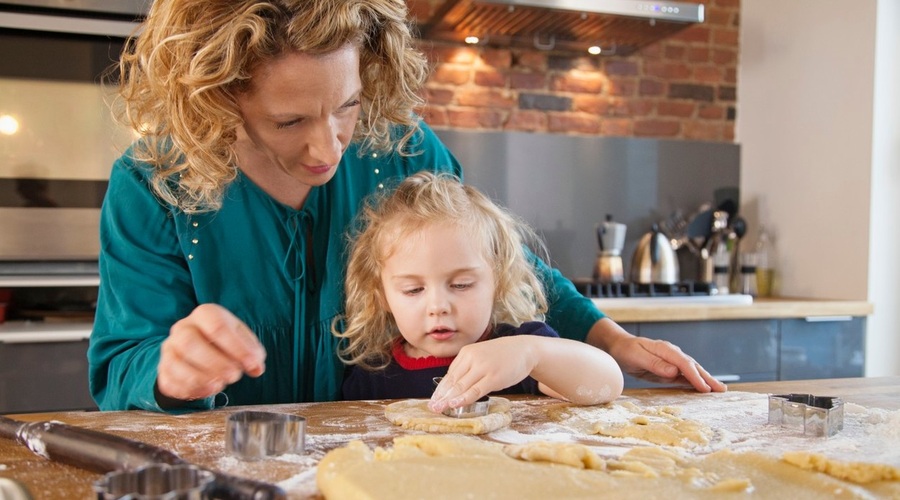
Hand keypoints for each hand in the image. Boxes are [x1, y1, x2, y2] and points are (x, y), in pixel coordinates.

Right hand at [157, 303, 265, 402]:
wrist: (198, 351)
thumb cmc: (224, 343)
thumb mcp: (242, 341)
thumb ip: (252, 353)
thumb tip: (256, 367)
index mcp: (204, 314)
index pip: (217, 325)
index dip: (237, 347)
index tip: (253, 364)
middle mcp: (182, 328)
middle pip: (189, 342)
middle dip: (215, 363)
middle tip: (235, 375)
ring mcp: (170, 349)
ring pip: (176, 363)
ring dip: (202, 377)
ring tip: (222, 383)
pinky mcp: (164, 371)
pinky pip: (170, 382)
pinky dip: (192, 389)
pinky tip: (209, 389)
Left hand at [428, 337, 535, 412]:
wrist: (524, 349)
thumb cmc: (502, 356)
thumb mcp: (481, 356)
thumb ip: (468, 368)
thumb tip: (454, 386)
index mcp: (466, 353)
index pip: (450, 374)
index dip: (441, 389)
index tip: (433, 399)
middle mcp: (472, 358)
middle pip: (453, 380)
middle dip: (441, 395)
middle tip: (432, 407)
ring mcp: (483, 367)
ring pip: (462, 386)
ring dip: (449, 399)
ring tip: (439, 408)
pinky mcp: (493, 377)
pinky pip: (475, 390)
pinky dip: (464, 398)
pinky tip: (455, 404)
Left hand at [588, 318, 726, 392]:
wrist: (619, 347)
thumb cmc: (626, 351)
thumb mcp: (637, 357)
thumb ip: (655, 364)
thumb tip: (674, 371)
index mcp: (666, 350)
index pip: (685, 364)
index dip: (696, 377)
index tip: (705, 388)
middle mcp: (672, 354)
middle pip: (693, 367)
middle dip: (708, 379)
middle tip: (722, 390)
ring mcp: (672, 362)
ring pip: (692, 372)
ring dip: (705, 381)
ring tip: (719, 390)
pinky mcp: (669, 369)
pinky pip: (684, 376)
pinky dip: (695, 383)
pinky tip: (703, 389)